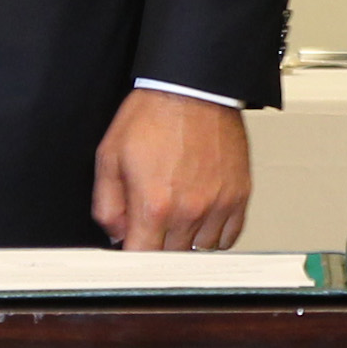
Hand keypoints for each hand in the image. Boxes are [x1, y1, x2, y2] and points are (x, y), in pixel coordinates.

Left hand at [91, 88, 252, 250]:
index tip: (132, 248)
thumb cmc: (154, 115)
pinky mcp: (239, 195)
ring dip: (186, 241)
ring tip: (177, 215)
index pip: (143, 259)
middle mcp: (190, 210)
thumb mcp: (109, 157)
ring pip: (201, 250)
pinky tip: (201, 216)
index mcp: (154, 204)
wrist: (193, 88)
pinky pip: (229, 237)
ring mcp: (219, 205)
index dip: (133, 257)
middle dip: (158, 245)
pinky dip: (214, 234)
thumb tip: (116, 233)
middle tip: (152, 222)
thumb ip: (107, 205)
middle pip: (172, 258)